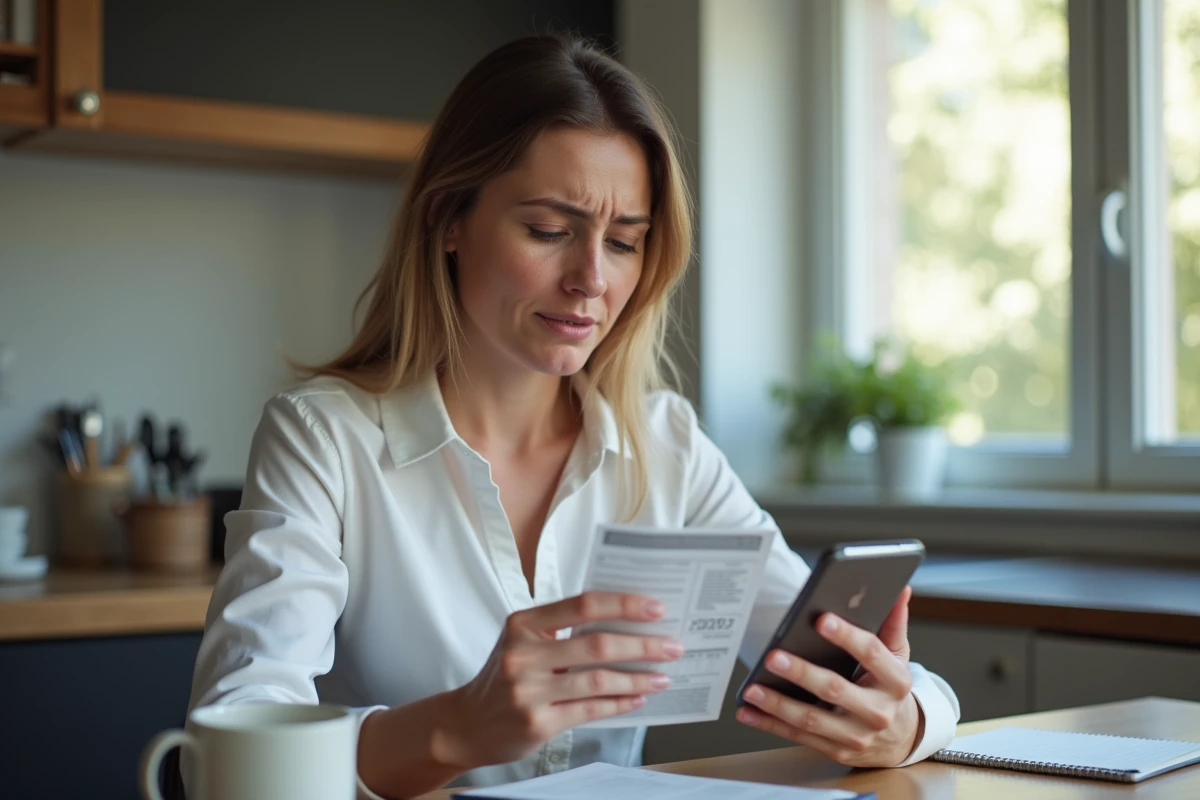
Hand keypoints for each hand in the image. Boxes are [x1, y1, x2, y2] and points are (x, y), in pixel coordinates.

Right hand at [440, 591, 682, 769]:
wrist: (465, 724)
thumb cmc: (503, 677)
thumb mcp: (522, 641)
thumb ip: (562, 630)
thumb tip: (624, 623)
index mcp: (523, 623)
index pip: (582, 605)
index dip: (623, 604)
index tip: (655, 608)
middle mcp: (523, 654)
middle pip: (596, 644)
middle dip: (642, 645)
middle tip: (672, 645)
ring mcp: (528, 691)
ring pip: (597, 681)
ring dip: (637, 678)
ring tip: (662, 676)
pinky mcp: (537, 722)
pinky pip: (590, 710)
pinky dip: (619, 703)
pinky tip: (638, 698)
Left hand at [737, 586, 922, 767]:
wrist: (901, 739)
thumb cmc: (889, 689)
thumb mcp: (899, 656)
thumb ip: (893, 623)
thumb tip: (899, 589)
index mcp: (895, 681)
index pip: (871, 653)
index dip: (847, 636)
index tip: (821, 619)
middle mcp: (877, 711)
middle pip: (835, 689)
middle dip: (801, 672)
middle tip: (773, 656)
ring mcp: (856, 735)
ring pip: (813, 719)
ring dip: (778, 704)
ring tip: (752, 689)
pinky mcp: (837, 750)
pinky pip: (799, 736)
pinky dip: (771, 724)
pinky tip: (748, 712)